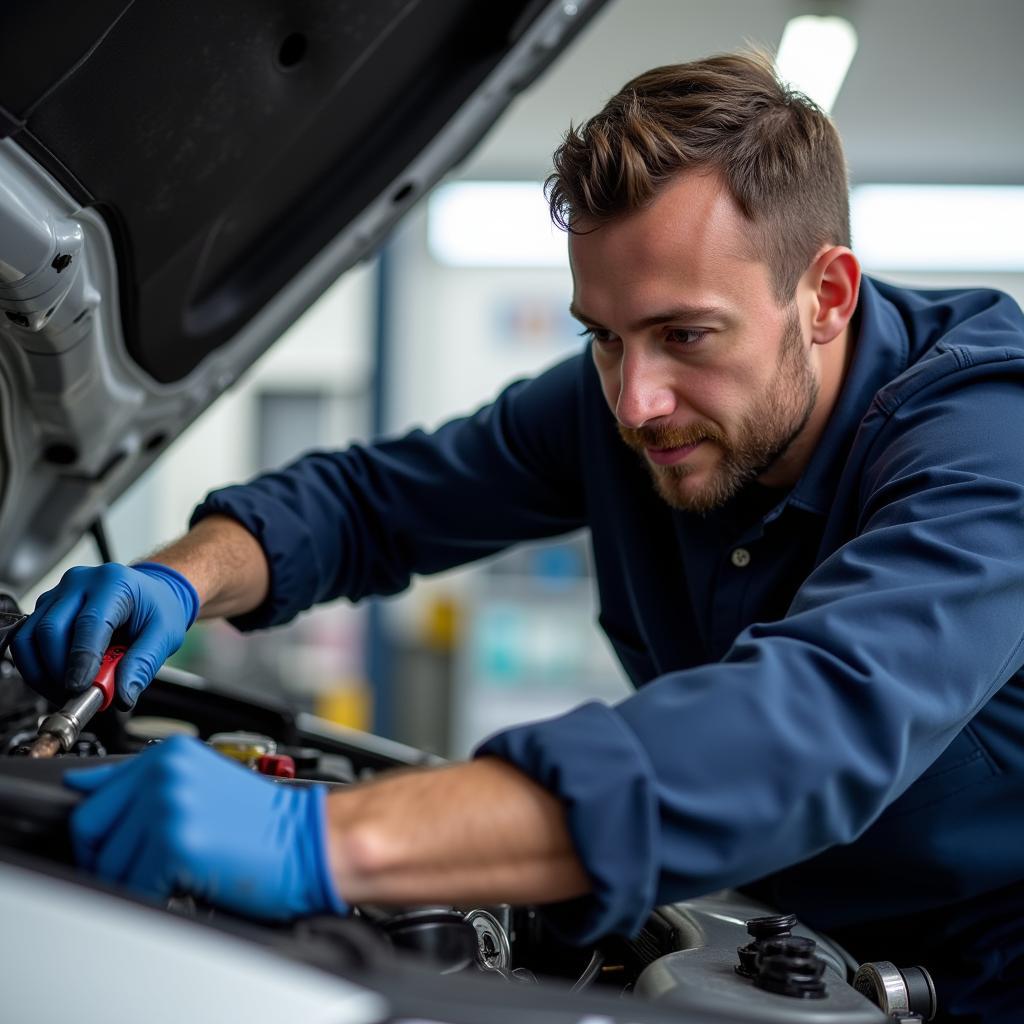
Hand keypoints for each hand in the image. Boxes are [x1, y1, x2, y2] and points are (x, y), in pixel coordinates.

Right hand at [12, 561, 198, 708]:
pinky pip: (27, 640)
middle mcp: (80, 583)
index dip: (81, 659)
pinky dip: (36, 666)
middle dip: (58, 670)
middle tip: (76, 696)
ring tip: (66, 692)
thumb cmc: (157, 609)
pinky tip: (55, 681)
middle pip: (51, 629)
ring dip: (42, 672)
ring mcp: (59, 593)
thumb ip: (143, 664)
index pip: (89, 623)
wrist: (152, 593)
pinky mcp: (46, 608)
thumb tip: (122, 696)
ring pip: (31, 636)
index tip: (79, 688)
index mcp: (114, 583)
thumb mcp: (164, 635)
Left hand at [64, 736, 346, 919]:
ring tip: (180, 868)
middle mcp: (165, 773)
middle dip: (111, 856)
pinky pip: (133, 884)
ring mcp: (169, 805)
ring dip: (137, 878)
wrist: (310, 841)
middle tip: (151, 864)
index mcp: (169, 754)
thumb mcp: (200, 782)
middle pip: (89, 829)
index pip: (93, 793)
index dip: (102, 829)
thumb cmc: (263, 820)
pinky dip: (155, 893)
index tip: (116, 842)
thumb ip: (142, 781)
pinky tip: (189, 879)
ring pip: (108, 862)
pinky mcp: (175, 843)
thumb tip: (84, 784)